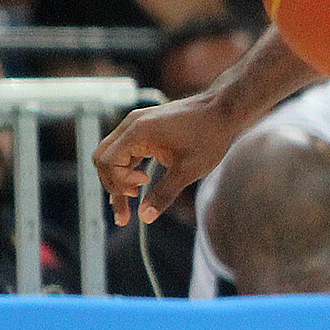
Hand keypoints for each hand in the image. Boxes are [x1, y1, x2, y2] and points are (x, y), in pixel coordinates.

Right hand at [94, 91, 249, 224]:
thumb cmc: (209, 136)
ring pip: (114, 155)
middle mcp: (131, 124)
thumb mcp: (187, 171)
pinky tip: (137, 186)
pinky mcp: (146, 127)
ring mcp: (137, 124)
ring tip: (130, 203)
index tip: (143, 186)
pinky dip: (129, 168)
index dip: (120, 181)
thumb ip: (163, 194)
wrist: (225, 110)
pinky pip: (127, 150)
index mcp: (137, 132)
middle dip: (113, 184)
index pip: (107, 162)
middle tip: (130, 204)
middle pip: (103, 158)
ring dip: (119, 178)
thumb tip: (145, 218)